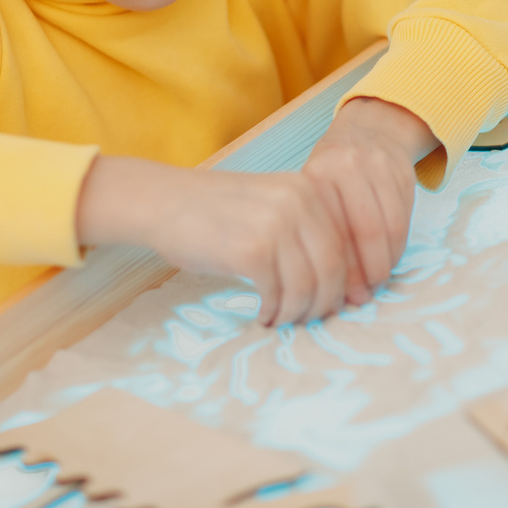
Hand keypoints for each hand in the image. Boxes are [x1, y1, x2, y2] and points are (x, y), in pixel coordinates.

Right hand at [75, 156, 350, 326]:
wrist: (163, 202)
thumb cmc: (216, 212)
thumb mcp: (271, 205)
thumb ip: (304, 231)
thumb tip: (339, 286)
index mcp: (308, 188)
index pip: (344, 245)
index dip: (342, 282)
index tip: (333, 305)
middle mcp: (298, 201)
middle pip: (333, 268)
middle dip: (322, 303)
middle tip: (304, 319)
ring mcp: (276, 224)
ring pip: (307, 287)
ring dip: (296, 313)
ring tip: (279, 319)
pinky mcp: (251, 250)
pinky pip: (278, 295)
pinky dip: (273, 313)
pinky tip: (261, 316)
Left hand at [301, 97, 438, 304]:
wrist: (369, 128)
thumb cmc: (332, 171)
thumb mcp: (315, 192)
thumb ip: (323, 234)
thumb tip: (337, 290)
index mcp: (320, 173)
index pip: (334, 231)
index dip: (340, 269)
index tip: (340, 295)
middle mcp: (351, 165)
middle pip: (367, 232)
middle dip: (368, 272)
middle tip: (364, 295)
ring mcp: (382, 166)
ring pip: (392, 228)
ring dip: (387, 263)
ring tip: (377, 282)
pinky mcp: (405, 173)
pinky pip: (406, 220)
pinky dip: (398, 247)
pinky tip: (387, 260)